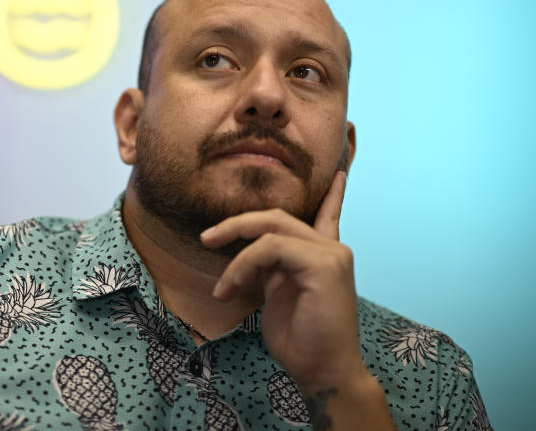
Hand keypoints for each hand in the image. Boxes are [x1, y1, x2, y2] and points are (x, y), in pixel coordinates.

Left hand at [200, 171, 367, 392]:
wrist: (322, 372)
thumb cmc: (300, 341)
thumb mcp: (278, 295)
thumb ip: (271, 269)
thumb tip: (251, 256)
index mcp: (323, 255)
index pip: (328, 214)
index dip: (333, 194)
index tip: (338, 173)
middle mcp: (331, 249)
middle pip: (277, 216)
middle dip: (236, 224)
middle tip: (206, 238)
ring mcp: (331, 254)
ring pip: (270, 228)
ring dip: (236, 254)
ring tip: (223, 287)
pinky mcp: (324, 264)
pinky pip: (271, 247)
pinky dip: (244, 264)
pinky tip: (234, 287)